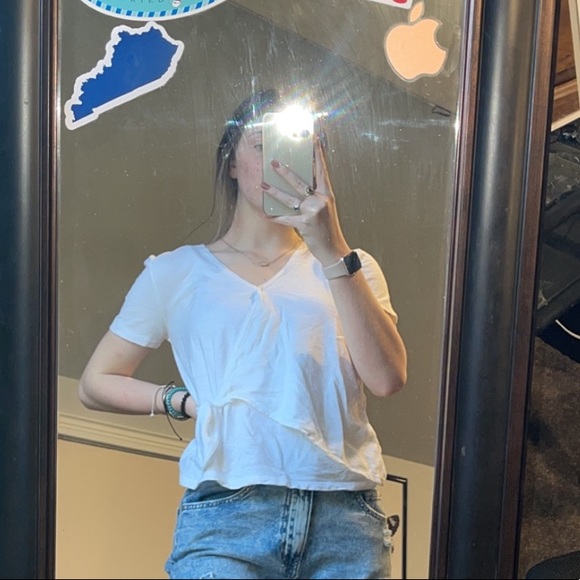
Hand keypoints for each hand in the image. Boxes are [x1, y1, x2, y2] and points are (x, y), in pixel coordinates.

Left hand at [262, 137, 350, 265]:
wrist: (333, 250)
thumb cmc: (328, 229)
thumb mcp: (327, 209)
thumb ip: (317, 196)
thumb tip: (303, 184)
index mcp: (327, 194)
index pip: (321, 170)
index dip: (317, 153)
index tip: (312, 139)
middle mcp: (321, 200)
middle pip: (300, 182)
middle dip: (285, 171)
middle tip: (273, 162)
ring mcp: (313, 212)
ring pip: (289, 199)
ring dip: (274, 192)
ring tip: (262, 185)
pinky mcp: (305, 224)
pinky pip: (286, 218)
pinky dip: (275, 217)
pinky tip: (266, 214)